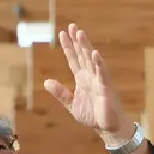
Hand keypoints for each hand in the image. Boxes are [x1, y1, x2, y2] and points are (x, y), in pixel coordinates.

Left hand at [43, 23, 129, 139]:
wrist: (106, 128)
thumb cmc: (92, 115)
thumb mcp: (70, 103)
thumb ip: (60, 92)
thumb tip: (46, 81)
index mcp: (81, 79)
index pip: (73, 59)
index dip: (68, 46)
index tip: (62, 33)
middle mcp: (90, 76)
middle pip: (82, 55)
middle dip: (77, 41)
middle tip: (72, 26)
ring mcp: (98, 80)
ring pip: (91, 60)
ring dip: (86, 46)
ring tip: (80, 33)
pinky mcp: (106, 88)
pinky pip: (102, 73)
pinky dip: (98, 63)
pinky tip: (94, 53)